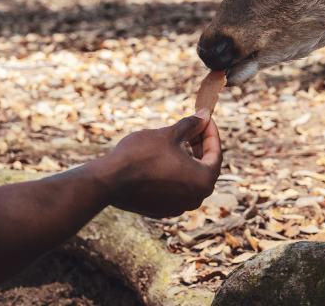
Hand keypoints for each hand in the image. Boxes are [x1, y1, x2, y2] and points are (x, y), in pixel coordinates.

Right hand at [92, 110, 221, 217]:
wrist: (109, 181)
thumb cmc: (141, 156)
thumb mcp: (170, 134)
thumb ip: (191, 125)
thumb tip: (205, 115)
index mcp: (204, 181)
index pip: (215, 153)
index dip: (211, 132)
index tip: (205, 118)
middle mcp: (196, 198)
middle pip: (205, 166)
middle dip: (200, 144)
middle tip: (193, 126)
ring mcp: (179, 207)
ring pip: (190, 178)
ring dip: (188, 158)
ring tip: (178, 139)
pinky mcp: (163, 209)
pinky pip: (176, 188)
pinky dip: (175, 172)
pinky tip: (165, 158)